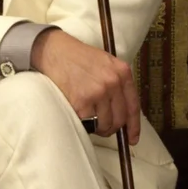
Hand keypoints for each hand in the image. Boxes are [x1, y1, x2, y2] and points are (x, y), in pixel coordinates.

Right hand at [30, 28, 141, 144]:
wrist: (54, 50)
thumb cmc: (77, 57)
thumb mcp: (105, 62)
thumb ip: (117, 82)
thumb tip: (121, 112)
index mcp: (122, 72)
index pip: (133, 106)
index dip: (133, 126)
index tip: (132, 138)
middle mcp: (113, 82)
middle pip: (120, 119)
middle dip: (112, 128)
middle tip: (103, 127)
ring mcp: (98, 92)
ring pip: (105, 124)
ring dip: (97, 127)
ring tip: (88, 117)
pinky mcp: (82, 102)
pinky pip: (88, 122)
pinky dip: (83, 122)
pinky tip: (77, 111)